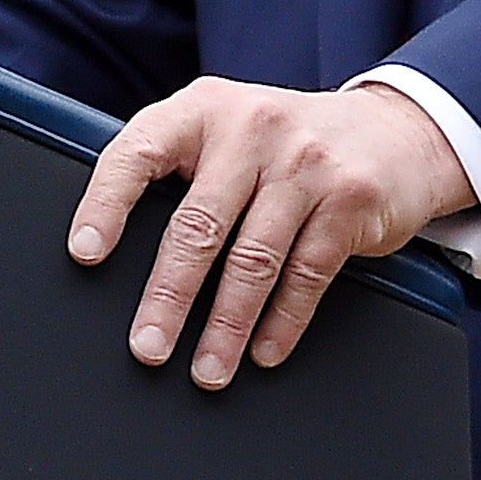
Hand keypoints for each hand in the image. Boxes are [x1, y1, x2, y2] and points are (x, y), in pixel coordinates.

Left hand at [68, 78, 473, 388]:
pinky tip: (264, 351)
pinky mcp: (350, 198)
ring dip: (226, 326)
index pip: (138, 152)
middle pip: (198, 224)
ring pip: (253, 259)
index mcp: (203, 109)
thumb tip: (111, 253)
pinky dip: (282, 321)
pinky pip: (307, 273)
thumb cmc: (288, 145)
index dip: (105, 204)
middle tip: (147, 347)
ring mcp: (306, 162)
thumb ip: (181, 170)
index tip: (84, 254)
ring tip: (208, 369)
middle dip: (169, 296)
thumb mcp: (229, 133)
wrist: (396, 131)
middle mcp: (253, 128)